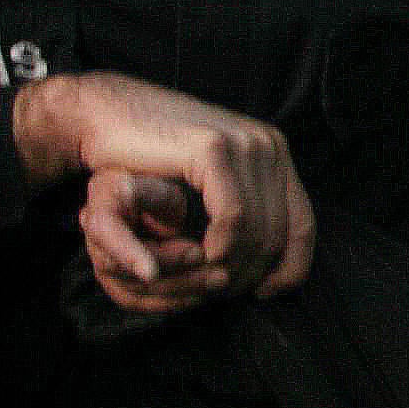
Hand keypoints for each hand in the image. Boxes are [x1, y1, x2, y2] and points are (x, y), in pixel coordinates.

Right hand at [16, 73, 314, 312]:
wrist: (105, 115)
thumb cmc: (152, 153)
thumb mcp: (210, 179)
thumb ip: (244, 199)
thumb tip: (274, 247)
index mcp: (274, 152)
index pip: (304, 223)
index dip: (292, 266)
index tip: (267, 292)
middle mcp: (268, 145)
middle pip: (282, 231)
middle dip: (255, 270)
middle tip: (226, 290)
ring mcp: (244, 144)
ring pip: (260, 227)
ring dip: (235, 262)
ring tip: (210, 275)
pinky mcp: (213, 149)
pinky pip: (234, 215)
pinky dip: (222, 243)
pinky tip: (202, 254)